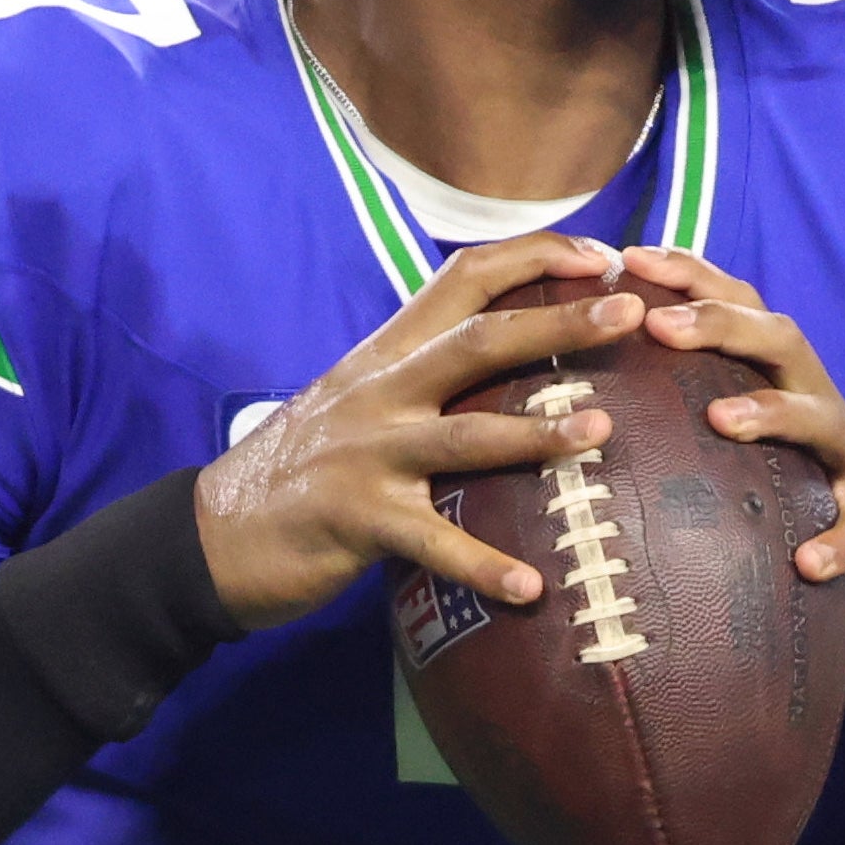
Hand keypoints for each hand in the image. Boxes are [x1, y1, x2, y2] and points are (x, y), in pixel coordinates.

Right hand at [192, 233, 634, 629]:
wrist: (215, 534)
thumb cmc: (307, 468)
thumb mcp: (362, 399)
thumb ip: (428, 373)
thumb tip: (519, 352)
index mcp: (388, 353)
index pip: (465, 276)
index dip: (535, 257)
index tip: (603, 259)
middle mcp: (380, 390)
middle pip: (479, 340)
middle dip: (557, 323)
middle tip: (629, 316)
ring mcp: (368, 454)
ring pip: (466, 434)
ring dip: (538, 433)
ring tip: (604, 433)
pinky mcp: (357, 520)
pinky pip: (434, 544)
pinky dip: (484, 565)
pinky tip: (532, 586)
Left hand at [608, 241, 844, 736]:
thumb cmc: (795, 520)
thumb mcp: (739, 467)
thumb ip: (681, 433)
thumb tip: (574, 420)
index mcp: (782, 389)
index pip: (742, 311)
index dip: (692, 276)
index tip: (630, 258)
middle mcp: (822, 412)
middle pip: (785, 342)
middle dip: (724, 324)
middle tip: (660, 324)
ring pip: (826, 421)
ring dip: (774, 414)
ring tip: (721, 420)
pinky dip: (841, 541)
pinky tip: (808, 562)